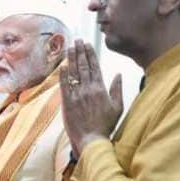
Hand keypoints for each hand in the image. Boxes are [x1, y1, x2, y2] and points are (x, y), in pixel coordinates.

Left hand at [60, 40, 123, 155]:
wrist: (91, 140)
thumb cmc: (106, 125)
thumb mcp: (117, 107)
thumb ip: (117, 89)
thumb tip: (118, 74)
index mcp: (101, 89)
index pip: (95, 67)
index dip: (90, 54)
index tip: (88, 43)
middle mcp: (88, 89)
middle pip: (83, 66)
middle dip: (80, 51)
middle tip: (77, 40)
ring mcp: (76, 95)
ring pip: (73, 73)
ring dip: (71, 58)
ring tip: (69, 47)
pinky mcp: (67, 103)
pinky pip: (64, 85)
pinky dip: (63, 74)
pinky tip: (61, 65)